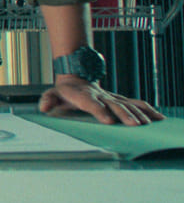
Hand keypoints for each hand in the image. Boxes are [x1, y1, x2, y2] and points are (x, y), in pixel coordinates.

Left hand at [39, 75, 164, 124]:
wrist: (77, 77)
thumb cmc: (65, 91)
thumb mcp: (52, 94)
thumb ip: (48, 100)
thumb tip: (43, 107)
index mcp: (84, 95)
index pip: (91, 104)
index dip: (99, 111)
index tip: (108, 120)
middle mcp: (101, 96)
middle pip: (114, 106)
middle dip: (124, 115)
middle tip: (134, 125)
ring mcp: (111, 97)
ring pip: (127, 105)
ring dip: (137, 114)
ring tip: (146, 124)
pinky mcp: (119, 99)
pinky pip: (135, 104)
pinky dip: (147, 110)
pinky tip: (158, 118)